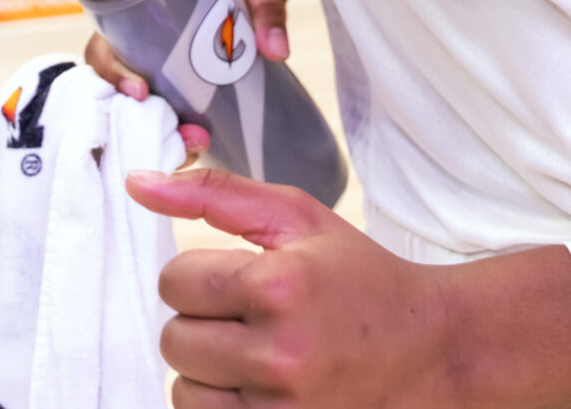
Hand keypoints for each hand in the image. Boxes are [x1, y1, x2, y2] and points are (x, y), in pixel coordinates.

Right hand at [84, 0, 295, 157]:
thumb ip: (266, 10)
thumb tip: (276, 50)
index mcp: (140, 13)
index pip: (104, 47)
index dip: (112, 72)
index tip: (140, 90)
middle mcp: (142, 47)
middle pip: (118, 91)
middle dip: (142, 119)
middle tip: (185, 134)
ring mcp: (162, 71)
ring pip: (142, 111)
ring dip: (164, 133)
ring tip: (200, 143)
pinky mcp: (186, 87)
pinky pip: (168, 116)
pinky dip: (178, 134)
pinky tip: (201, 144)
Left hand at [129, 168, 570, 408]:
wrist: (430, 351)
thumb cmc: (361, 280)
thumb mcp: (298, 219)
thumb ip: (215, 195)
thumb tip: (140, 183)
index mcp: (280, 285)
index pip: (175, 282)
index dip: (199, 277)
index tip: (237, 280)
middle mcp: (279, 354)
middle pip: (175, 341)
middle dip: (202, 325)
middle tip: (247, 318)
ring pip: (184, 392)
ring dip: (208, 373)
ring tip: (253, 354)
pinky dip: (224, 406)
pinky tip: (258, 387)